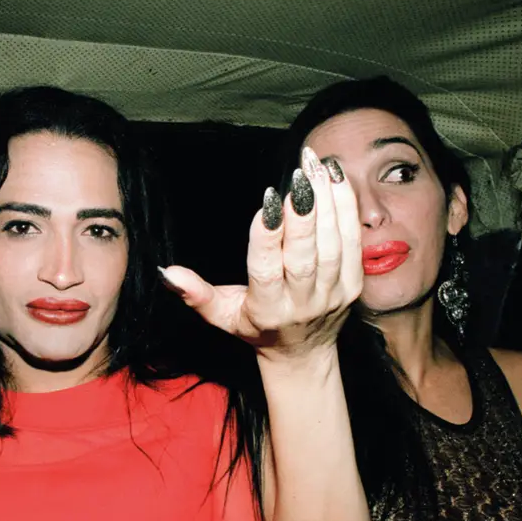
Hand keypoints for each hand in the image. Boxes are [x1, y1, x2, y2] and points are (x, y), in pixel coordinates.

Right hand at [160, 148, 361, 360]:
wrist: (302, 352)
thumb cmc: (256, 325)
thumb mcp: (222, 316)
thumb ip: (196, 294)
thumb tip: (167, 272)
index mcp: (268, 310)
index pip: (266, 270)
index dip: (267, 236)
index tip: (265, 201)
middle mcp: (303, 304)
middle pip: (304, 257)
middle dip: (303, 216)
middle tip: (299, 178)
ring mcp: (333, 295)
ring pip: (333, 245)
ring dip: (328, 203)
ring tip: (316, 168)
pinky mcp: (354, 285)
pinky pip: (353, 242)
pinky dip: (346, 208)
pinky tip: (335, 179)